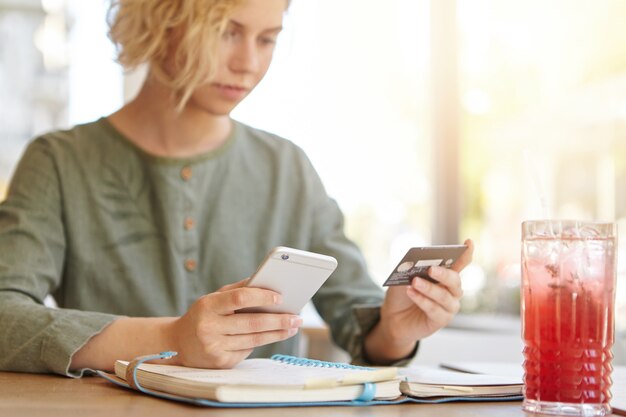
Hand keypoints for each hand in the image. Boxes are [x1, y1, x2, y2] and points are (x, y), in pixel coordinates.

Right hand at [167, 278, 301, 368]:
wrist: (179, 343)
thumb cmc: (204, 315)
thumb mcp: (214, 298)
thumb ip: (238, 289)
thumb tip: (268, 283)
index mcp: (208, 306)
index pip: (239, 298)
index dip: (261, 297)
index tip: (280, 297)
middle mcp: (209, 327)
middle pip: (252, 323)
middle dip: (278, 320)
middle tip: (297, 317)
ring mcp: (214, 347)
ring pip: (254, 339)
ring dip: (277, 333)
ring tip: (292, 327)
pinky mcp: (221, 362)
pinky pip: (247, 350)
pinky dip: (260, 342)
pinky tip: (272, 336)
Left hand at [365, 239, 473, 363]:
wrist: (393, 317)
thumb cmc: (402, 294)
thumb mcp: (403, 277)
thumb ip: (412, 269)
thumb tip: (416, 262)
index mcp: (445, 276)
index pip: (460, 263)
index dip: (466, 253)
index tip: (469, 242)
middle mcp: (451, 291)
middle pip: (454, 280)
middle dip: (444, 274)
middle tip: (431, 269)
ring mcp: (448, 306)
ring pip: (444, 296)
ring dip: (429, 288)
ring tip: (415, 282)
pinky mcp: (441, 320)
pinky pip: (434, 309)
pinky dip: (422, 300)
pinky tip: (411, 293)